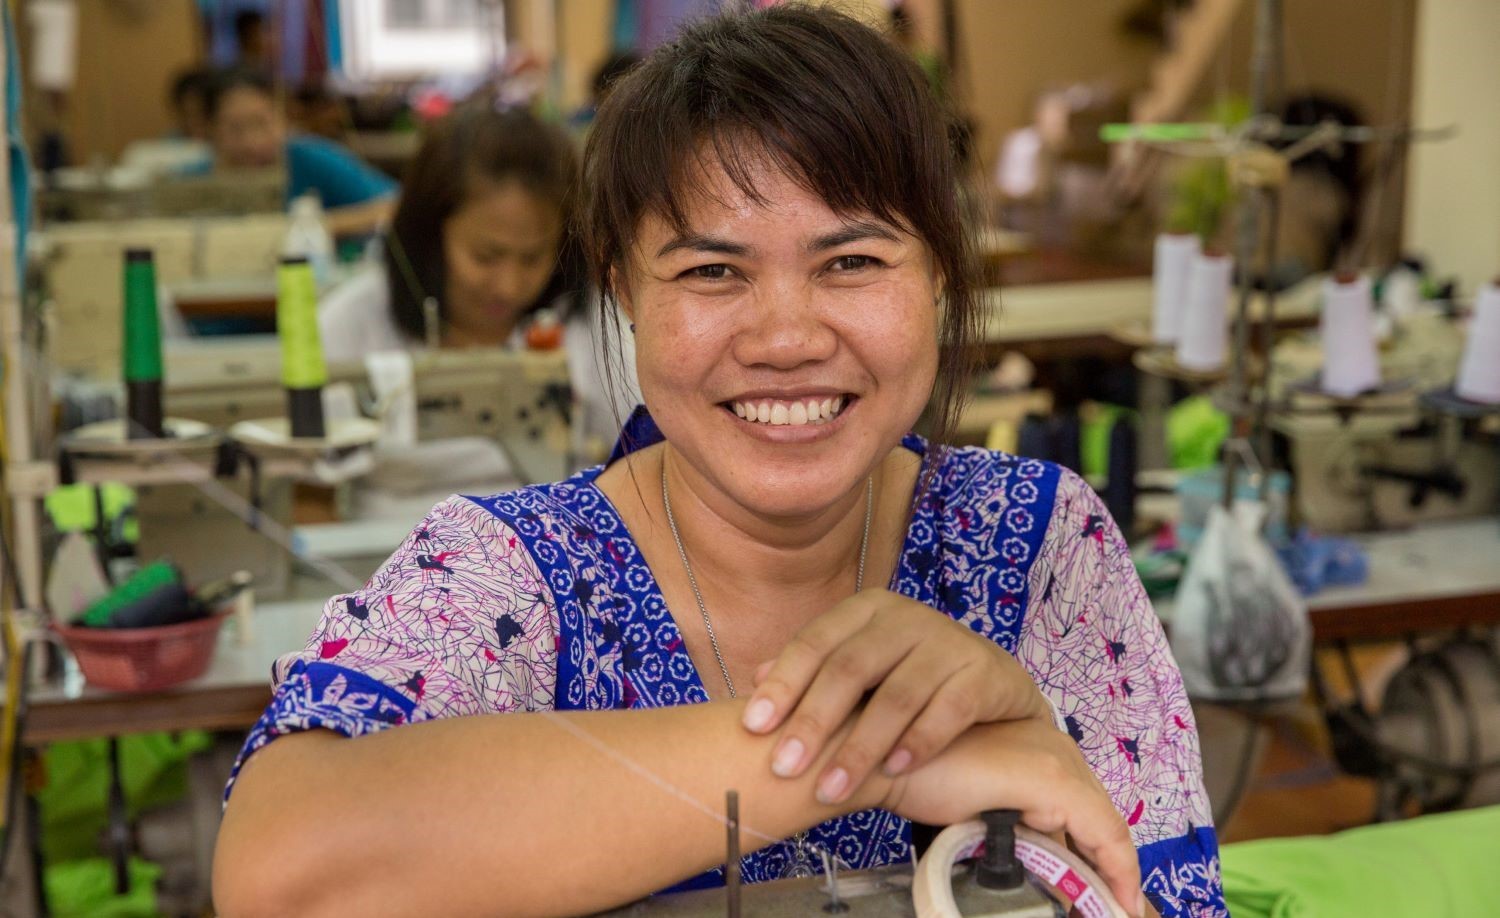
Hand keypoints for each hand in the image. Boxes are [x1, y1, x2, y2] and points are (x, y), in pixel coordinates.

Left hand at [741, 589, 1049, 805]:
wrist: (991, 686)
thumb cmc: (908, 678)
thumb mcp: (860, 668)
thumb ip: (812, 672)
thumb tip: (753, 681)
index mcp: (867, 609)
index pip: (815, 642)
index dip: (783, 684)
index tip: (752, 727)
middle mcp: (907, 617)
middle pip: (850, 669)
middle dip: (813, 722)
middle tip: (783, 768)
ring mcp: (949, 641)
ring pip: (896, 696)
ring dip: (860, 748)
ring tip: (831, 788)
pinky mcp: (984, 671)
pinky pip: (948, 709)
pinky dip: (918, 742)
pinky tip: (894, 770)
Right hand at [884, 718, 1145, 917]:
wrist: (887, 760)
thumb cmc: (919, 779)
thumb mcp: (978, 808)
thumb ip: (1011, 827)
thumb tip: (1042, 873)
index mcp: (1038, 748)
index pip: (1083, 808)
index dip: (1102, 855)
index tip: (1112, 897)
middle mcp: (1055, 746)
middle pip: (1098, 817)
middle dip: (1110, 868)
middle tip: (1114, 909)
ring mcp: (1057, 761)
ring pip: (1106, 827)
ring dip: (1114, 874)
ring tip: (1118, 910)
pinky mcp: (1054, 781)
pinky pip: (1104, 833)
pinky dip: (1117, 870)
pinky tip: (1120, 904)